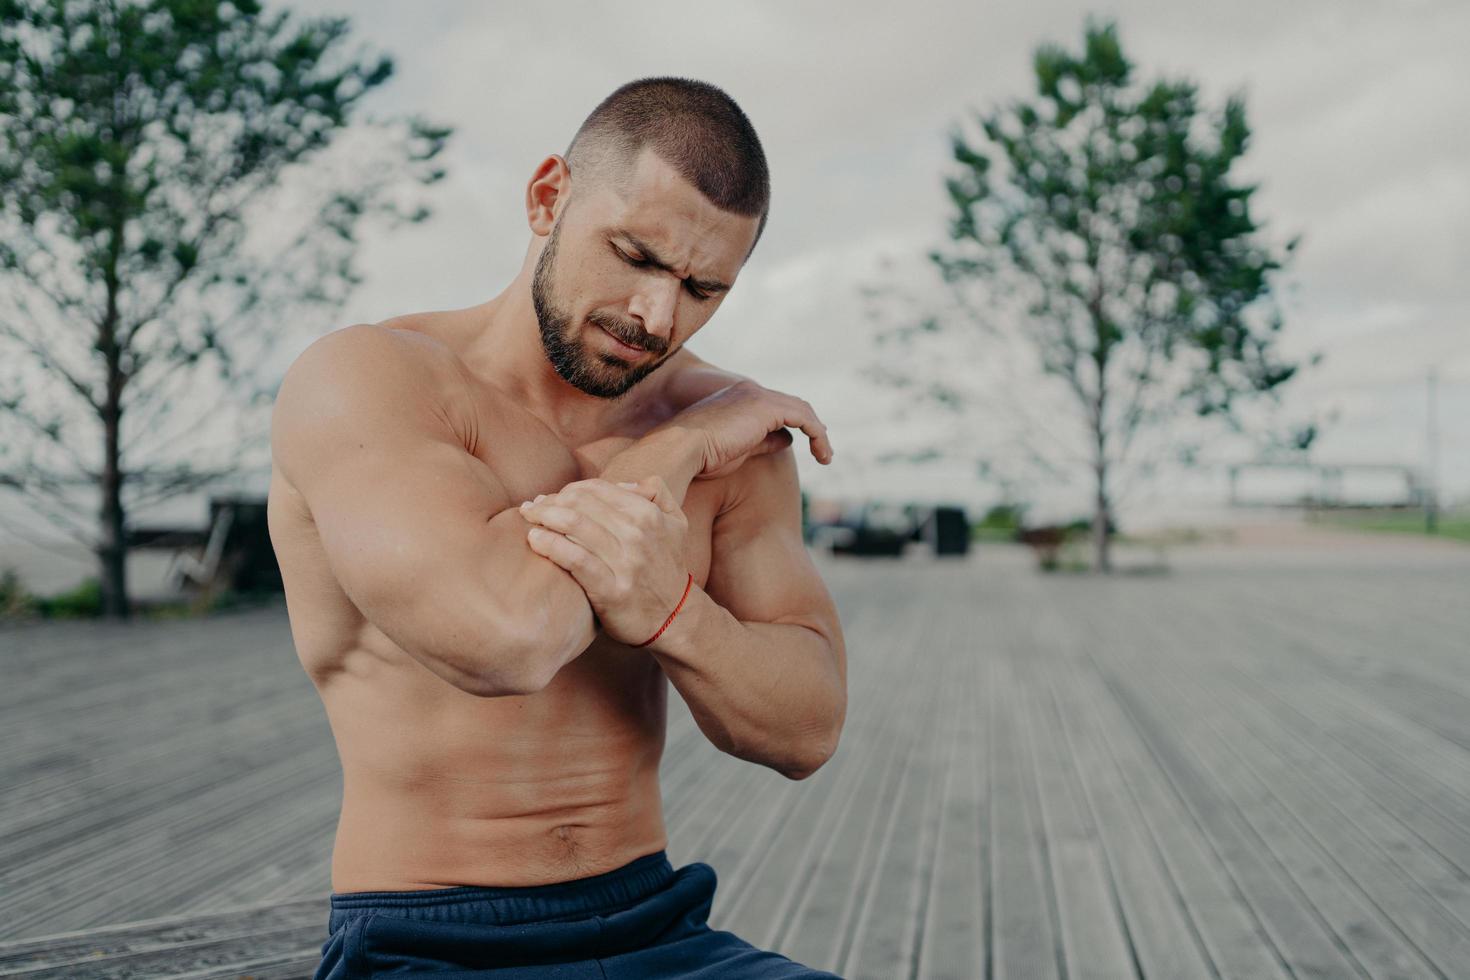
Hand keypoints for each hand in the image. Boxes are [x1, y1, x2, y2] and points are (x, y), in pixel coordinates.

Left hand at [518, 476, 690, 645]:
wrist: (675, 617)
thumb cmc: (666, 568)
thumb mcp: (677, 524)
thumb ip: (657, 493)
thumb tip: (624, 483)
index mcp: (648, 514)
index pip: (597, 489)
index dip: (568, 490)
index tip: (551, 498)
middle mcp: (638, 534)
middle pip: (581, 504)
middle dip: (550, 501)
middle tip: (532, 508)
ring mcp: (625, 562)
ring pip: (575, 526)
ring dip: (544, 517)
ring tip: (528, 518)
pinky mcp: (611, 590)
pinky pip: (575, 560)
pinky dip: (551, 545)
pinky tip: (534, 540)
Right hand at [653, 379, 833, 480]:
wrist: (682, 448)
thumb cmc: (700, 457)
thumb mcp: (738, 450)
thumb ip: (763, 442)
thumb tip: (787, 440)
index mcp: (738, 398)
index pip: (775, 406)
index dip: (794, 422)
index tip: (806, 442)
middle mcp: (750, 391)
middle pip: (792, 405)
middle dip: (811, 425)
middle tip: (823, 447)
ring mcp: (758, 396)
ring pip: (802, 410)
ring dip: (818, 434)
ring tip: (825, 456)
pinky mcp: (767, 407)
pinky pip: (804, 418)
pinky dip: (817, 435)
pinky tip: (821, 454)